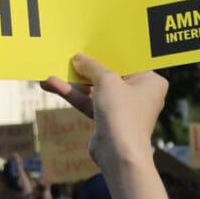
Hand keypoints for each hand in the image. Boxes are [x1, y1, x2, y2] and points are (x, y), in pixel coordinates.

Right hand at [41, 52, 165, 171]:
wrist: (119, 154)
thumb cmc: (122, 113)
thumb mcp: (106, 80)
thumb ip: (92, 66)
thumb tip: (79, 58)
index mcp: (150, 81)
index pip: (127, 61)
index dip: (107, 53)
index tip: (89, 45)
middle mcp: (138, 93)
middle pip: (108, 75)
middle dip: (85, 69)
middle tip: (67, 58)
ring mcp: (122, 108)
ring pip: (94, 89)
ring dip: (73, 83)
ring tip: (49, 76)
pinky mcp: (107, 119)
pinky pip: (89, 102)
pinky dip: (73, 95)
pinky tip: (52, 86)